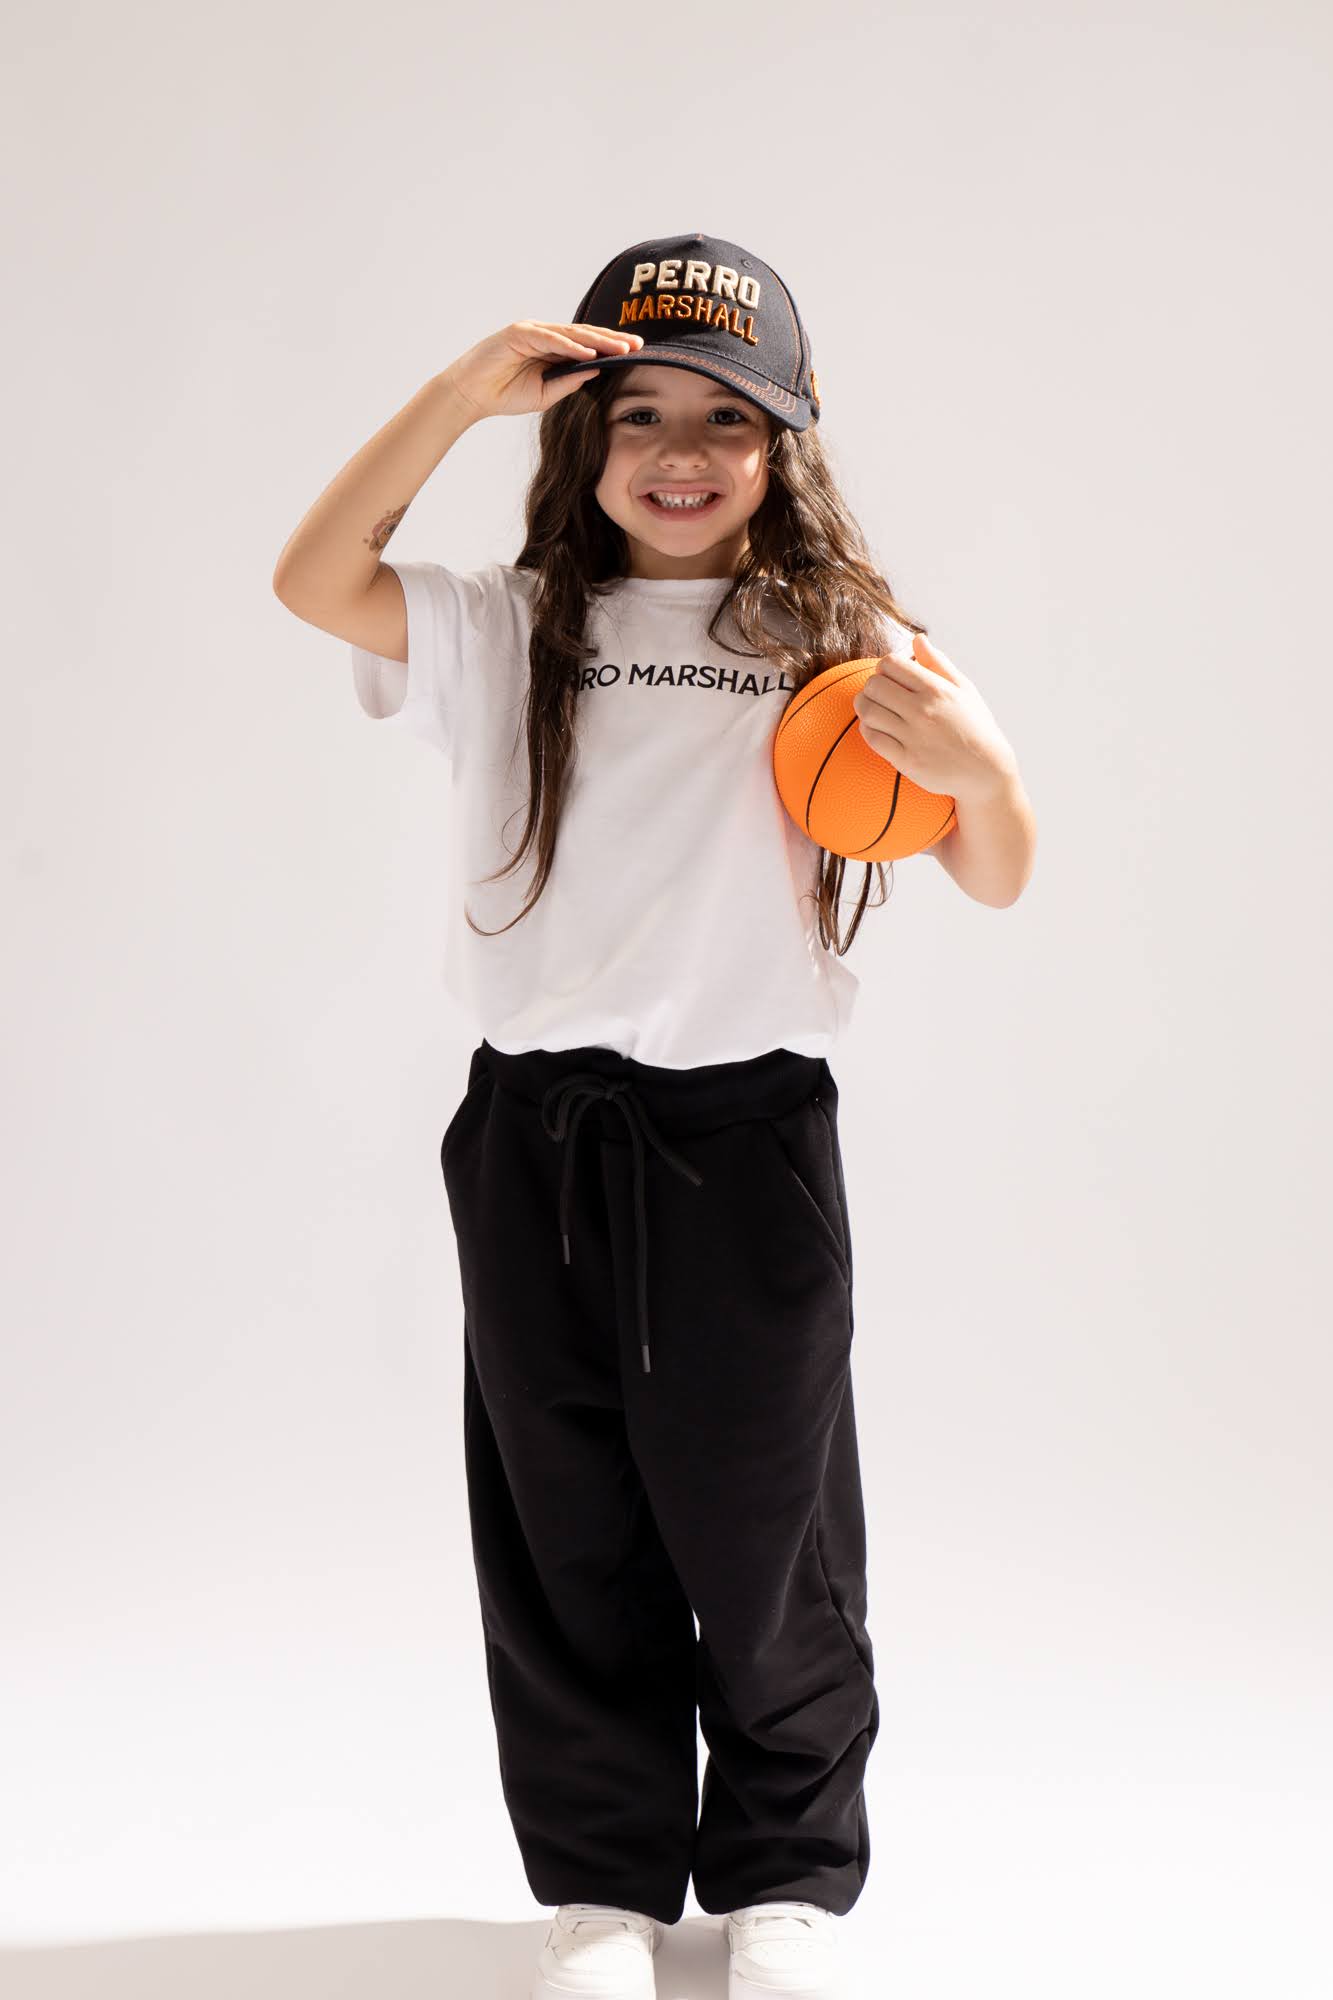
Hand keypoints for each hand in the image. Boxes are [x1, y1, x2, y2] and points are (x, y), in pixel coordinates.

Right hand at [442, 321, 644, 421]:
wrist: (471, 396)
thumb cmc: (505, 394)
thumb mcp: (547, 394)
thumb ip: (570, 381)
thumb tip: (597, 370)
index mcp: (553, 348)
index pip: (588, 346)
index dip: (612, 348)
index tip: (636, 354)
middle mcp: (545, 335)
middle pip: (585, 335)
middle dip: (612, 340)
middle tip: (638, 345)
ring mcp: (531, 331)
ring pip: (571, 334)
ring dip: (597, 341)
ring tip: (621, 348)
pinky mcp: (518, 333)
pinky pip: (548, 338)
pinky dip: (569, 346)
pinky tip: (589, 353)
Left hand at [852, 631, 1016, 803]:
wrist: (986, 772)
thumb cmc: (975, 727)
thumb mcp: (964, 690)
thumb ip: (938, 663)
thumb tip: (917, 639)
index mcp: (937, 689)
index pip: (891, 664)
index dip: (884, 667)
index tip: (890, 677)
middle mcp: (923, 710)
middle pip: (874, 685)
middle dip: (871, 686)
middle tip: (878, 693)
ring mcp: (913, 736)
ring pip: (868, 711)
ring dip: (864, 706)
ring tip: (872, 708)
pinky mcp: (906, 760)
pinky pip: (873, 738)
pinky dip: (868, 729)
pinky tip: (875, 727)